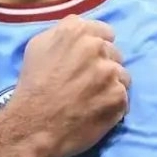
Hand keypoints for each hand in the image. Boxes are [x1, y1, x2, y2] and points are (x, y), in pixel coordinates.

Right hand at [2, 15, 130, 156]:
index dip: (97, 48)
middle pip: (114, 53)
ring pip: (122, 75)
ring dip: (111, 85)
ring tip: (93, 99)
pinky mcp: (118, 96)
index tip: (89, 61)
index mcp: (76, 31)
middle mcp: (97, 47)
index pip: (104, 32)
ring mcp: (110, 72)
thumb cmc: (32, 86)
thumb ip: (63, 33)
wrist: (34, 126)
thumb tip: (81, 33)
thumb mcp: (38, 47)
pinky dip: (113, 105)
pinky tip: (96, 111)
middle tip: (88, 82)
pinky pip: (123, 97)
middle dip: (104, 65)